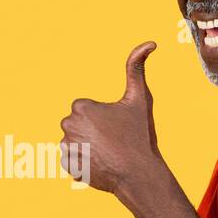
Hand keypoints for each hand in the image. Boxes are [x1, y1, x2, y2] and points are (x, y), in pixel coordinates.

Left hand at [59, 41, 163, 195]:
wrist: (138, 174)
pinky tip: (101, 165)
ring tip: (108, 154)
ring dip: (88, 147)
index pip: (86, 110)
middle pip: (79, 126)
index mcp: (81, 107)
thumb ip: (137, 68)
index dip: (103, 119)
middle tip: (113, 142)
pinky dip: (84, 163)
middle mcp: (68, 125)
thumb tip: (150, 43)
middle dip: (92, 132)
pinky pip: (73, 160)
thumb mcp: (141, 99)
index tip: (116, 127)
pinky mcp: (68, 165)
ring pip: (76, 142)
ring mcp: (66, 147)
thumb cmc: (140, 135)